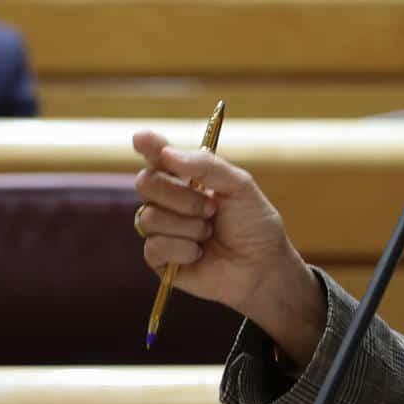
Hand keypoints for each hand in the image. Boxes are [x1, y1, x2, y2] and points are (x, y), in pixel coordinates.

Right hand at [130, 130, 323, 360]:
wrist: (262, 265)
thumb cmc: (254, 224)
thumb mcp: (239, 186)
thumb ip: (206, 166)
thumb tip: (168, 153)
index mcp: (186, 178)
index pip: (159, 156)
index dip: (148, 146)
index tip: (141, 138)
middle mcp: (169, 200)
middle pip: (145, 183)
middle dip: (180, 196)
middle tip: (211, 208)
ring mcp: (162, 229)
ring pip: (150, 217)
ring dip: (188, 225)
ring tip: (209, 232)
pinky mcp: (160, 259)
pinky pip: (154, 246)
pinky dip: (183, 248)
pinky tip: (200, 253)